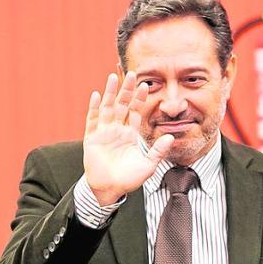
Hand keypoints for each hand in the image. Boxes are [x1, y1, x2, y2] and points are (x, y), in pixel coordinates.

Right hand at [83, 72, 174, 204]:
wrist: (110, 190)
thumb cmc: (129, 180)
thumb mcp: (148, 165)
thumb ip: (158, 151)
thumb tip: (171, 136)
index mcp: (130, 134)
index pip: (136, 111)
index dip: (140, 98)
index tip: (146, 85)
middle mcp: (117, 130)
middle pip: (122, 105)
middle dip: (127, 90)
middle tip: (132, 73)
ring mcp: (104, 132)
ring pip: (107, 108)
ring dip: (110, 93)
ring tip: (113, 77)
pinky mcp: (91, 138)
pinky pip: (93, 120)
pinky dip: (94, 107)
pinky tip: (96, 95)